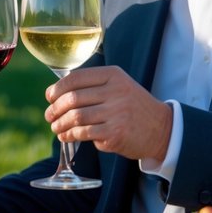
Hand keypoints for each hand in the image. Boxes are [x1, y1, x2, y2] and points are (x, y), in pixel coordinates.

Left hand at [44, 66, 171, 160]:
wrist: (162, 129)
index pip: (76, 78)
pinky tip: (66, 136)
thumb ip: (95, 86)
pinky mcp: (115, 134)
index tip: (49, 96)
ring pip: (76, 117)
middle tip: (49, 115)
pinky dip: (70, 136)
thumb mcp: (120, 86)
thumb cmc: (134, 107)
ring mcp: (116, 113)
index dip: (57, 88)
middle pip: (73, 98)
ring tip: (56, 127)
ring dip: (60, 124)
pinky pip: (84, 134)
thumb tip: (58, 92)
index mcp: (114, 76)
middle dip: (55, 108)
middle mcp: (115, 92)